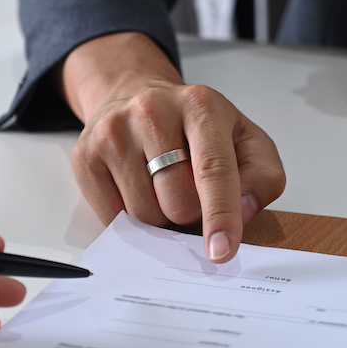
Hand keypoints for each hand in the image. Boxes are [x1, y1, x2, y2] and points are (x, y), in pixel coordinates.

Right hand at [61, 33, 284, 262]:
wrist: (137, 96)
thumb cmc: (196, 128)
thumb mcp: (246, 140)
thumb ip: (261, 178)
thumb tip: (240, 214)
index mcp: (200, 105)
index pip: (213, 169)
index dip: (220, 215)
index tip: (221, 251)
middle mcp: (152, 111)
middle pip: (178, 202)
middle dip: (190, 214)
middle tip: (190, 193)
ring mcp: (113, 131)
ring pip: (144, 215)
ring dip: (161, 217)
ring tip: (162, 187)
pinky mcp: (85, 155)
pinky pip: (113, 217)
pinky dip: (131, 217)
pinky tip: (137, 188)